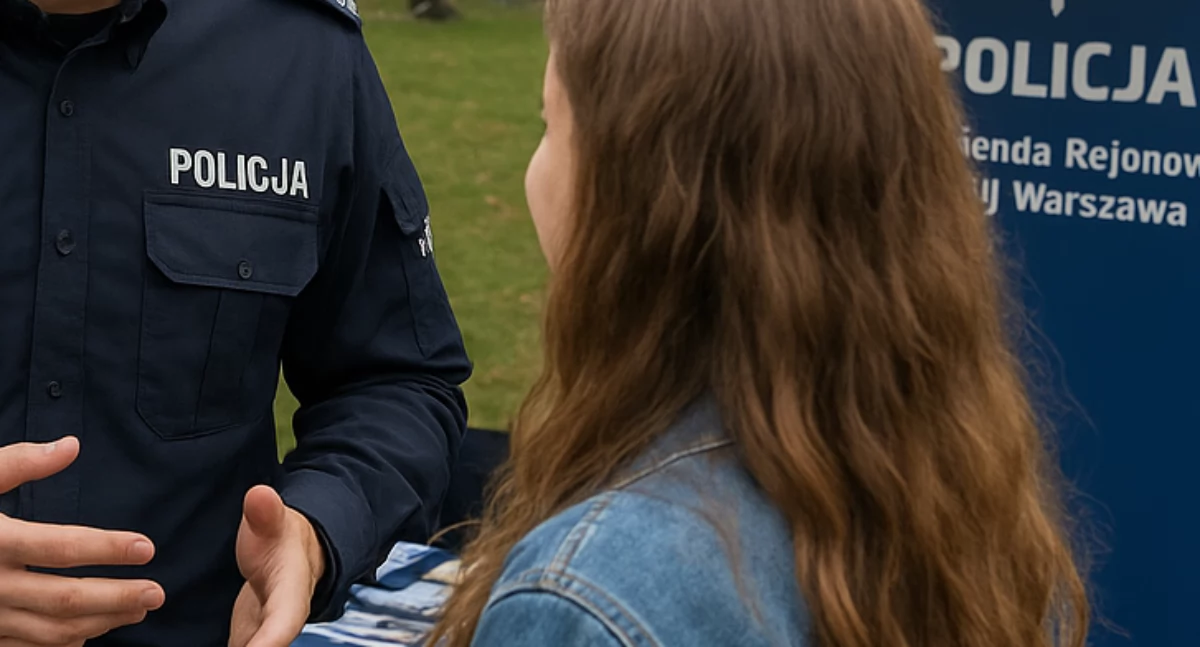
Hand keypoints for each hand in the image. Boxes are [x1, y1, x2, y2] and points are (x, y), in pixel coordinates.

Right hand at [0, 438, 164, 646]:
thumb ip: (18, 463)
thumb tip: (71, 445)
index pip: (60, 547)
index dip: (107, 548)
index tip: (147, 547)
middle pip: (64, 599)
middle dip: (117, 598)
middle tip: (159, 593)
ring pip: (51, 631)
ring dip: (101, 622)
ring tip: (140, 610)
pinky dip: (62, 644)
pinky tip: (91, 633)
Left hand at [228, 486, 324, 646]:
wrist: (290, 554)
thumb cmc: (279, 538)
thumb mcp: (274, 523)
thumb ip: (266, 515)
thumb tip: (260, 495)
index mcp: (290, 597)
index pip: (283, 625)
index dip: (268, 641)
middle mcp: (277, 626)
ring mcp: (259, 638)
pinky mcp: (243, 642)